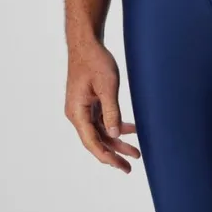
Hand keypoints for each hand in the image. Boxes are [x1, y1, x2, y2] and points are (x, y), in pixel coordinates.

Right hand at [65, 40, 140, 171]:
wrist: (86, 43)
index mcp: (77, 112)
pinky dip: (115, 126)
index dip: (106, 156)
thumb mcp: (107, 86)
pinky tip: (130, 130)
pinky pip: (102, 121)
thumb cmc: (95, 61)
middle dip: (113, 154)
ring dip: (117, 142)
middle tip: (130, 168)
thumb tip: (115, 135)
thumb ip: (111, 111)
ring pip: (100, 132)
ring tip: (135, 153)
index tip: (120, 166)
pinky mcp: (89, 103)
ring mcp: (83, 108)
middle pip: (96, 140)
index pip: (91, 141)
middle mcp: (77, 113)